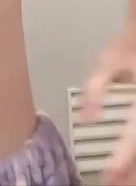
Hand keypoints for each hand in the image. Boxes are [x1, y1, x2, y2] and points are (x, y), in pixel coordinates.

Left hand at [81, 24, 135, 185]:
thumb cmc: (128, 45)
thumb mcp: (108, 61)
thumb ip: (96, 88)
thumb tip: (87, 118)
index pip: (134, 135)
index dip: (121, 158)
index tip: (109, 174)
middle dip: (131, 172)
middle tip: (114, 185)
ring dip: (135, 169)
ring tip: (122, 183)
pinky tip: (130, 169)